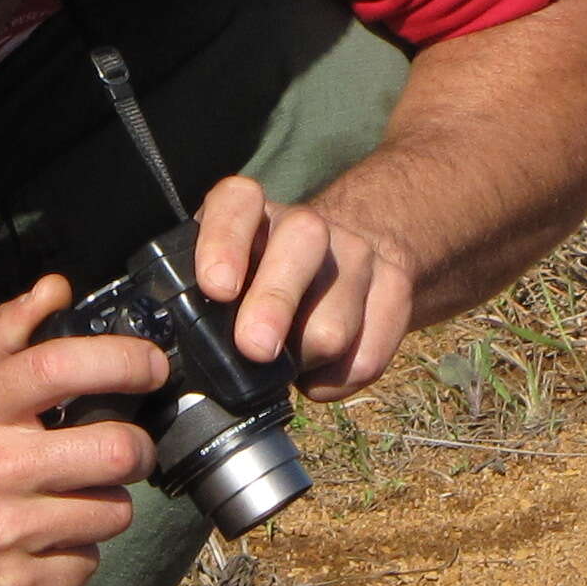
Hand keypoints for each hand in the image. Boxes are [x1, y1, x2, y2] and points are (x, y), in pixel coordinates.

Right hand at [0, 277, 168, 585]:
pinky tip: (44, 539)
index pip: (59, 367)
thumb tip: (55, 292)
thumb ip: (1, 333)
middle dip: (135, 447)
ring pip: (113, 511)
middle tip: (123, 447)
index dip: (122, 360)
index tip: (151, 365)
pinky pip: (90, 561)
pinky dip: (78, 550)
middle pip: (114, 449)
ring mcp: (4, 534)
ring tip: (67, 497)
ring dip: (104, 502)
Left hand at [191, 174, 419, 398]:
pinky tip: (316, 375)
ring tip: (286, 365)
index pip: (237, 204)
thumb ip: (199, 304)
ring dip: (303, 362)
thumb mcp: (218, 280)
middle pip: (300, 250)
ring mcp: (354, 253)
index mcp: (249, 212)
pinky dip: (334, 382)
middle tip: (254, 348)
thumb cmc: (254, 287)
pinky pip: (366, 357)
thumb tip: (193, 356)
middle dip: (274, 304)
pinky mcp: (393, 287)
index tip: (218, 287)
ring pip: (333, 325)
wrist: (335, 267)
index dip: (226, 243)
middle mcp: (303, 225)